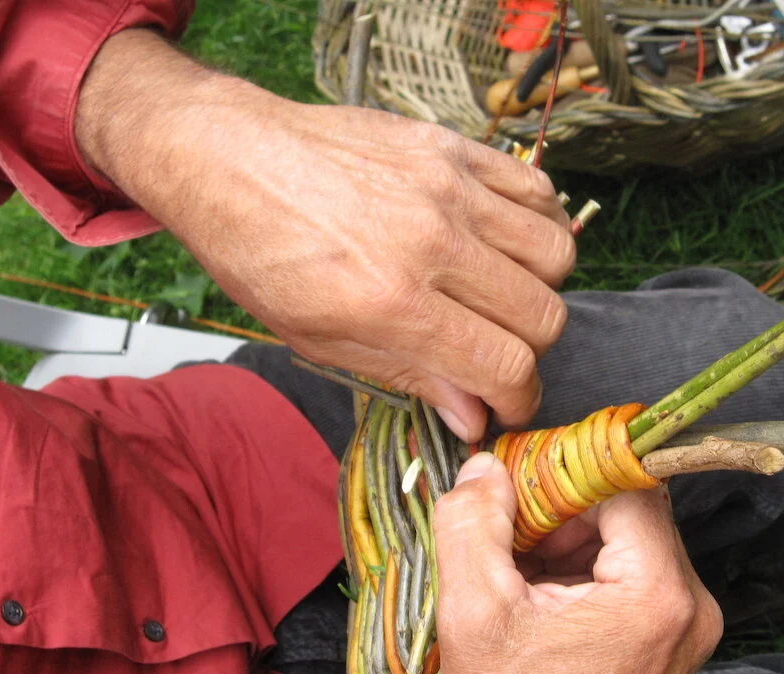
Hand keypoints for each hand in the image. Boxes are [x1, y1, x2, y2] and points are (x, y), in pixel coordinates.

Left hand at [75, 30, 575, 440]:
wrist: (227, 158)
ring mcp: (448, 187)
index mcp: (393, 303)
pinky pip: (538, 189)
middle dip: (530, 352)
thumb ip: (409, 376)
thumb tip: (474, 417)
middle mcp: (432, 244)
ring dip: (540, 289)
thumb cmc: (261, 255)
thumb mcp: (320, 339)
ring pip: (556, 253)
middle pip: (543, 316)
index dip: (519, 399)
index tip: (506, 403)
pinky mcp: (452, 147)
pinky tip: (504, 241)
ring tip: (501, 295)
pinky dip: (538, 223)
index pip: (506, 365)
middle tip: (496, 352)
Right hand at [433, 454, 722, 673]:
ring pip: (632, 543)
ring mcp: (689, 631)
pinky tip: (543, 599)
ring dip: (573, 542)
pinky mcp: (674, 647)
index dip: (568, 471)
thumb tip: (485, 468)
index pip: (627, 484)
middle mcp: (692, 608)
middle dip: (566, 510)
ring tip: (521, 571)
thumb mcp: (473, 612)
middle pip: (632, 513)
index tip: (520, 480)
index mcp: (658, 594)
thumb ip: (472, 523)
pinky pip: (636, 578)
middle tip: (512, 529)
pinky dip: (589, 574)